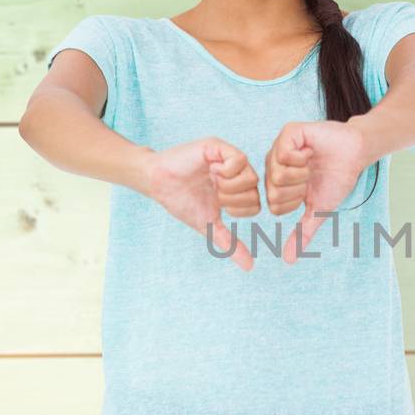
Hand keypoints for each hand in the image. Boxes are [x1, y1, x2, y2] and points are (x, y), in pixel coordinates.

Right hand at [138, 137, 259, 270]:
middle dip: (232, 200)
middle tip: (215, 194)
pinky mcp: (219, 147)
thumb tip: (249, 267)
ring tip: (213, 183)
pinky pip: (239, 159)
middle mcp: (237, 173)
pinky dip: (227, 171)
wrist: (157, 183)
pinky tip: (212, 171)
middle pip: (256, 191)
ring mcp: (229, 158)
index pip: (256, 204)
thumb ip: (229, 243)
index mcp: (237, 190)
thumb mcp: (209, 225)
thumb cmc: (181, 202)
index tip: (219, 205)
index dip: (239, 210)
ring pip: (251, 176)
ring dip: (229, 187)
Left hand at [263, 119, 368, 264]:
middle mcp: (273, 166)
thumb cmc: (336, 180)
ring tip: (310, 164)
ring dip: (301, 174)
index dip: (295, 202)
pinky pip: (282, 153)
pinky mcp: (289, 133)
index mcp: (276, 184)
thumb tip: (289, 260)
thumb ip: (303, 233)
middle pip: (272, 191)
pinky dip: (300, 158)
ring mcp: (279, 148)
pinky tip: (310, 153)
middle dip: (298, 189)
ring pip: (276, 174)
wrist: (355, 154)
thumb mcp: (318, 210)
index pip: (273, 206)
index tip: (308, 191)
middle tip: (310, 177)